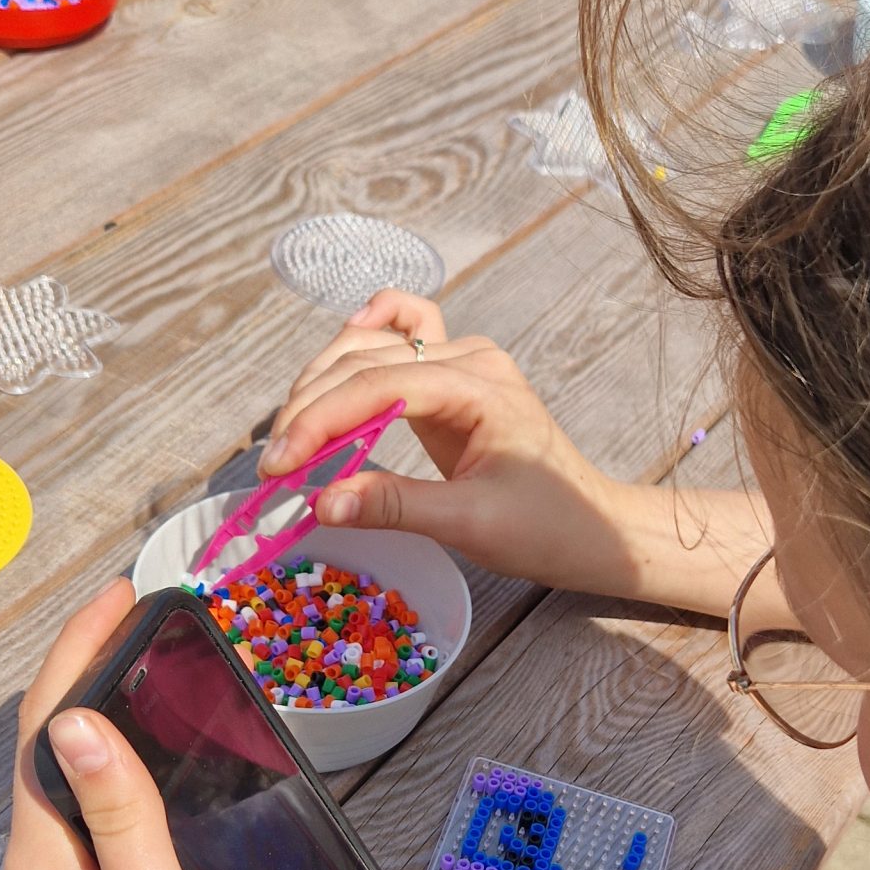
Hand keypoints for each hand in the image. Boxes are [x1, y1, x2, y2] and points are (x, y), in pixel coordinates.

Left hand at [7, 581, 281, 869]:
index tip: (122, 595)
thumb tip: (78, 720)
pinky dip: (129, 765)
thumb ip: (119, 816)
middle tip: (141, 612)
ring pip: (78, 779)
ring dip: (107, 713)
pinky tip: (168, 757)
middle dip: (88, 669)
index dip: (77, 653)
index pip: (47, 730)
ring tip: (153, 661)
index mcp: (45, 866)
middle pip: (54, 746)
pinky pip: (103, 814)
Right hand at [258, 290, 635, 595]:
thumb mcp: (469, 523)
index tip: (279, 466)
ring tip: (292, 437)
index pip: (378, 385)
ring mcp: (462, 363)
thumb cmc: (547, 526)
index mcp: (478, 385)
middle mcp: (469, 359)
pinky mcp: (453, 382)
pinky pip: (401, 340)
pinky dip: (363, 343)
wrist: (594, 530)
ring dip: (324, 382)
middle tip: (274, 465)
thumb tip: (321, 501)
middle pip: (366, 361)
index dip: (320, 422)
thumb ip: (394, 506)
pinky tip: (337, 359)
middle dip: (311, 408)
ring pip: (373, 346)